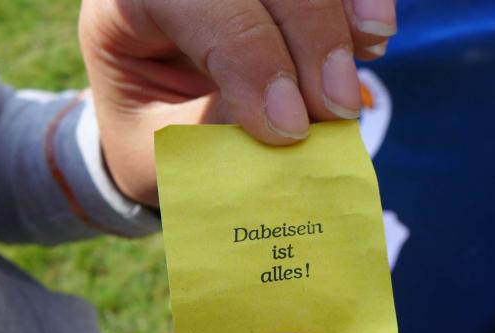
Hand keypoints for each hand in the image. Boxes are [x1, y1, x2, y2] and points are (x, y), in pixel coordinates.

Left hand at [79, 0, 396, 205]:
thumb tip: (296, 131)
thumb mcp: (163, 155)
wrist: (146, 124)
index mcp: (123, 5)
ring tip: (370, 52)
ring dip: (339, 7)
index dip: (249, 54)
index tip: (289, 127)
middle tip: (338, 109)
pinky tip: (371, 37)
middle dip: (308, 31)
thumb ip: (219, 140)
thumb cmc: (146, 140)